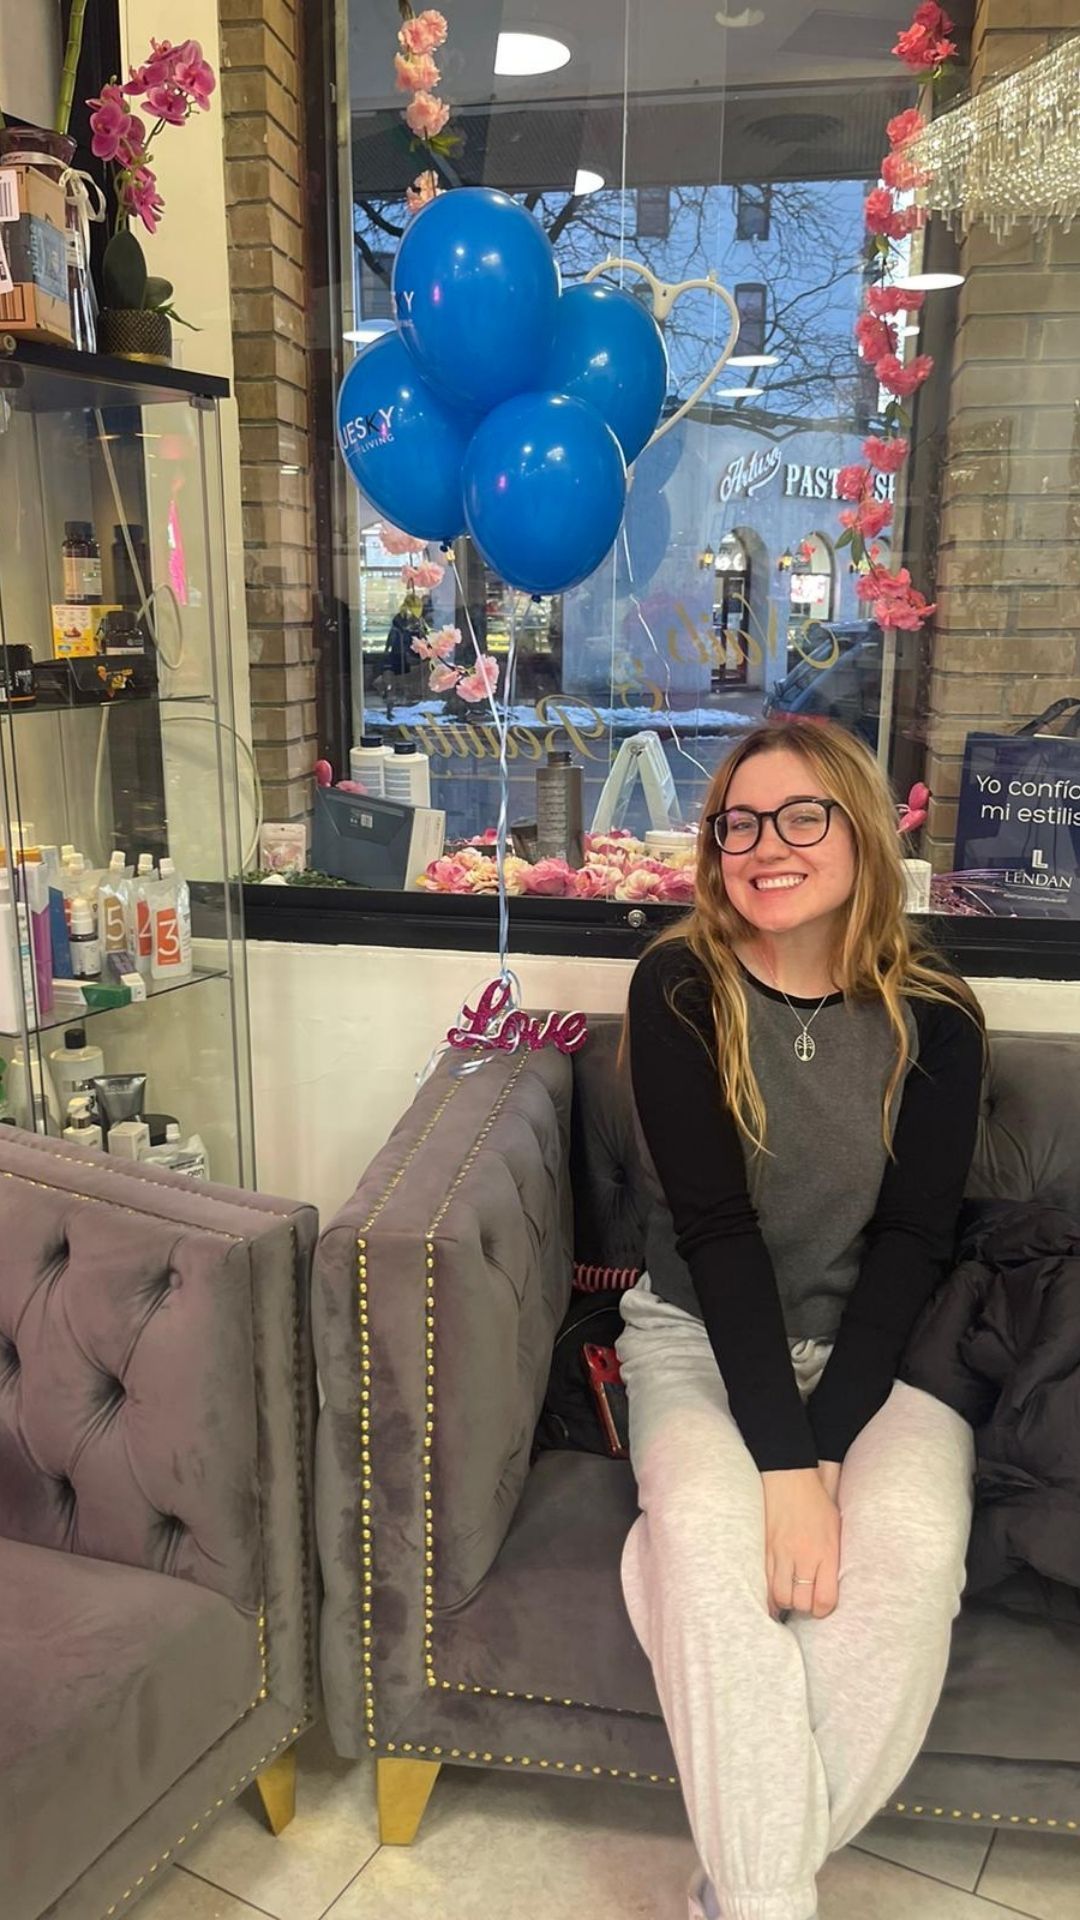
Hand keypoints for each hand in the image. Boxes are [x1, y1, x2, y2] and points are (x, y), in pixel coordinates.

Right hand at [760, 1467, 841, 1620]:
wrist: (790, 1477)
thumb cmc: (817, 1503)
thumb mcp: (836, 1529)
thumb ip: (835, 1559)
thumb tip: (833, 1586)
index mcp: (826, 1552)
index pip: (824, 1599)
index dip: (822, 1610)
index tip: (821, 1607)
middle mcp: (804, 1555)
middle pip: (801, 1602)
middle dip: (804, 1608)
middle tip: (805, 1602)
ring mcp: (782, 1552)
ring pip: (781, 1595)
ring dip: (786, 1602)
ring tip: (790, 1597)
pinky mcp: (765, 1548)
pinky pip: (765, 1581)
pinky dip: (769, 1592)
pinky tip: (773, 1595)